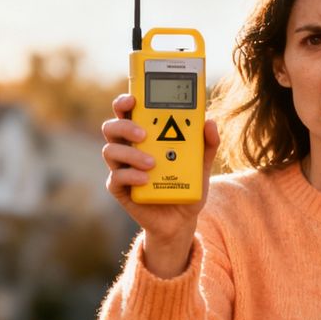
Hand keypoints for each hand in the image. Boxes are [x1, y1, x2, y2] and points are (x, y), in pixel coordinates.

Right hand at [101, 93, 219, 277]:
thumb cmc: (187, 186)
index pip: (127, 112)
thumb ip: (207, 144)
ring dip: (130, 153)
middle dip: (124, 125)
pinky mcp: (119, 189)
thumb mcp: (202, 165)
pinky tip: (145, 179)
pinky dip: (130, 175)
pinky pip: (115, 178)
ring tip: (152, 163)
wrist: (181, 220)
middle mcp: (128, 148)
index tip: (134, 99)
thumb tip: (209, 122)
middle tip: (144, 133)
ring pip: (110, 151)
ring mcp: (121, 168)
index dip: (124, 102)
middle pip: (111, 127)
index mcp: (144, 136)